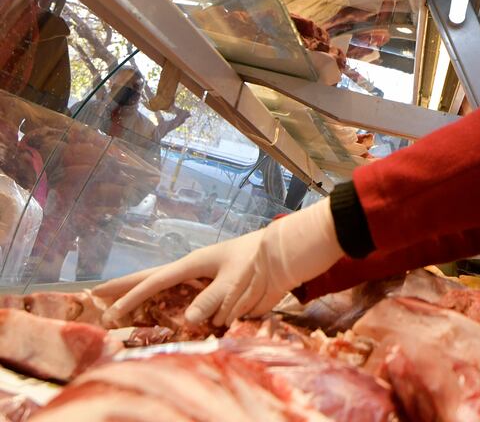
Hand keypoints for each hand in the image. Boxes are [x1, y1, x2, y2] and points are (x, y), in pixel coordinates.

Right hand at [94, 199, 342, 326]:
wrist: (287, 254)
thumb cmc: (261, 262)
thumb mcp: (236, 280)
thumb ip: (213, 300)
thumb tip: (188, 320)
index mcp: (195, 264)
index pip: (156, 281)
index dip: (131, 296)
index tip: (107, 307)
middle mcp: (195, 269)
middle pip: (153, 279)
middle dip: (126, 288)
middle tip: (96, 295)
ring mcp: (205, 277)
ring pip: (167, 287)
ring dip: (143, 294)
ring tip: (118, 302)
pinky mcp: (217, 286)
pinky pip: (188, 296)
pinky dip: (170, 302)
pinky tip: (159, 307)